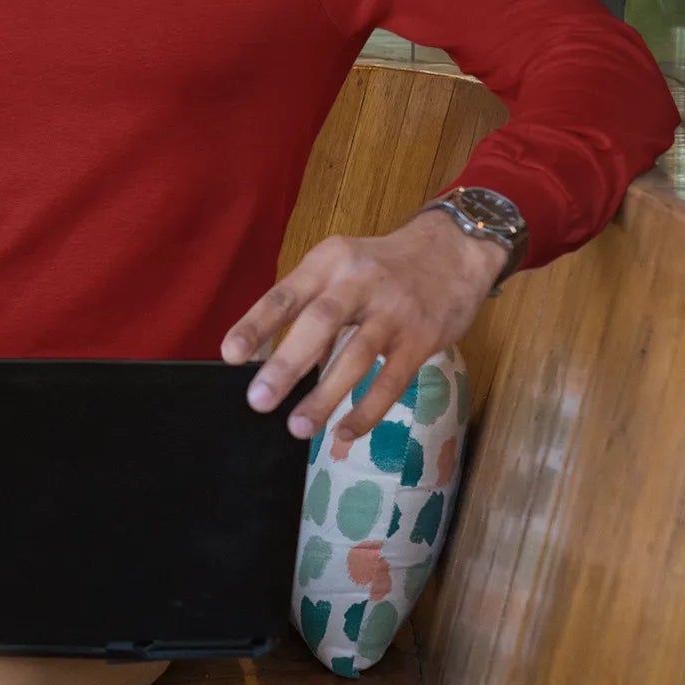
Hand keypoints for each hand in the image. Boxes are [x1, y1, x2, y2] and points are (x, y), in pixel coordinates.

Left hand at [220, 210, 506, 441]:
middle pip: (319, 324)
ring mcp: (394, 310)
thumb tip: (279, 363)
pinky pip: (392, 379)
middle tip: (258, 401)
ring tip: (298, 428)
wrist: (454, 251)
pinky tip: (345, 432)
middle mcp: (359, 281)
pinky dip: (368, 409)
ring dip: (325, 396)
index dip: (256, 324)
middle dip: (287, 365)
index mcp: (329, 262)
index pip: (285, 295)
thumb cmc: (381, 266)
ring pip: (356, 356)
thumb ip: (313, 310)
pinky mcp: (422, 338)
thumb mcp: (342, 269)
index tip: (231, 355)